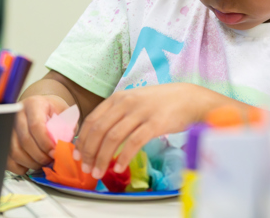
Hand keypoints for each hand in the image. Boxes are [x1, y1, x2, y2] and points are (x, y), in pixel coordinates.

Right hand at [7, 94, 69, 174]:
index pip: (36, 125)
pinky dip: (20, 167)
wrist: (42, 107)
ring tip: (43, 163)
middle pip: (24, 140)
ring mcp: (7, 127)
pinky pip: (7, 159)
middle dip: (40, 156)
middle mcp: (17, 114)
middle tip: (51, 161)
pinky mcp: (3, 141)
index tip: (55, 153)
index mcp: (34, 104)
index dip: (46, 143)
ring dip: (31, 162)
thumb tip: (64, 148)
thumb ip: (67, 128)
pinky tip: (31, 165)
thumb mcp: (64, 114)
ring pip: (14, 151)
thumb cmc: (54, 111)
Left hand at [76, 83, 204, 178]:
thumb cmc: (162, 103)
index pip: (92, 119)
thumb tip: (99, 136)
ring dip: (102, 158)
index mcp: (118, 98)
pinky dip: (123, 157)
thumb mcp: (135, 101)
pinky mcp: (155, 123)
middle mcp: (126, 103)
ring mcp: (140, 112)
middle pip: (99, 130)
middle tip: (87, 168)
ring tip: (99, 172)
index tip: (79, 155)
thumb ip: (118, 114)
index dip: (83, 139)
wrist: (189, 99)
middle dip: (90, 152)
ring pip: (113, 138)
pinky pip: (134, 143)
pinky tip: (119, 168)